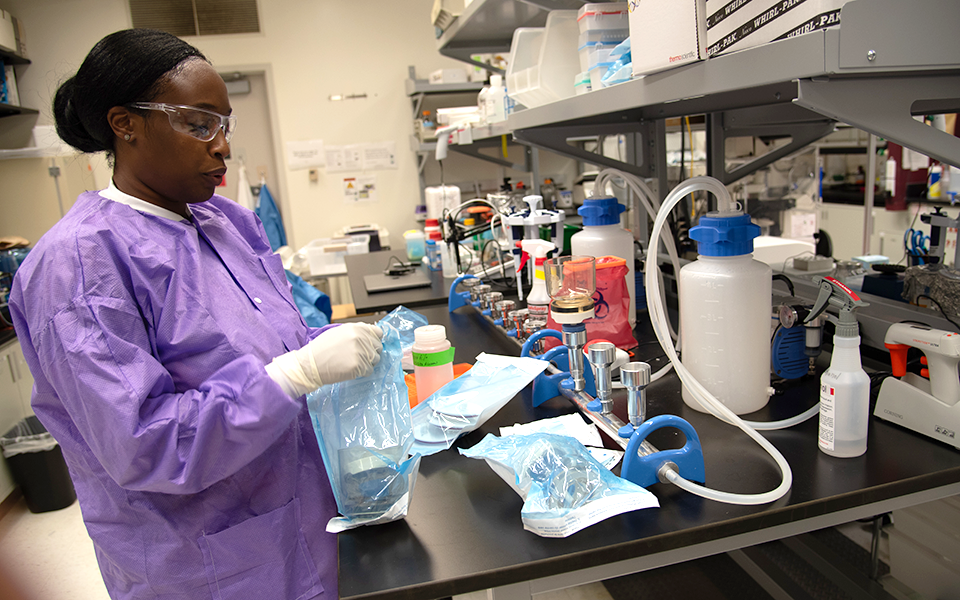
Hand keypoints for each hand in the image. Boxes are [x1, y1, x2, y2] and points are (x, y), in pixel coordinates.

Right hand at [266, 324, 382, 396]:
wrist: (310, 364)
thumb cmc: (322, 348)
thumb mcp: (339, 333)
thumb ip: (356, 332)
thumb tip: (371, 336)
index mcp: (356, 328)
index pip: (378, 333)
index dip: (374, 340)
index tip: (369, 345)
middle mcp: (360, 338)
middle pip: (378, 347)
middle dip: (371, 353)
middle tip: (357, 357)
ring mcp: (361, 352)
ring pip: (375, 360)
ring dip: (367, 363)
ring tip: (352, 363)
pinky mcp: (359, 366)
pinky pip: (369, 370)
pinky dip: (362, 372)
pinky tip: (350, 370)